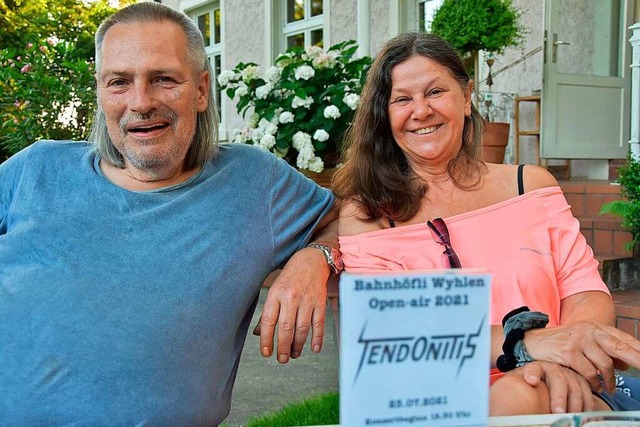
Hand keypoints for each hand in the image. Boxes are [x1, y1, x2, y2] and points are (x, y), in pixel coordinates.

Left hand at [253, 247, 330, 363]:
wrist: (311, 260)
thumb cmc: (290, 277)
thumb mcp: (274, 290)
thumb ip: (268, 312)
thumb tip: (258, 333)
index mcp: (276, 294)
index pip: (268, 321)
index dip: (266, 339)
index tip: (266, 352)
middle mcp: (291, 297)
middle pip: (286, 327)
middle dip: (283, 347)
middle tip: (281, 359)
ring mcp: (307, 300)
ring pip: (302, 328)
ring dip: (298, 345)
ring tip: (294, 354)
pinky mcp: (320, 302)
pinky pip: (318, 324)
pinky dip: (317, 338)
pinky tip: (313, 348)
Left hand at [517, 361, 595, 412]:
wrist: (546, 375)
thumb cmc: (531, 382)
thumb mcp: (522, 381)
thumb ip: (520, 385)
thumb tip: (510, 401)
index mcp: (536, 368)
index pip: (533, 369)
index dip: (532, 374)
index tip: (531, 381)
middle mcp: (554, 369)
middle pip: (558, 381)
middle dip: (558, 397)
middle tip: (558, 412)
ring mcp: (569, 373)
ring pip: (575, 389)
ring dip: (575, 405)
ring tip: (571, 417)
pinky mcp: (581, 381)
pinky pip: (588, 394)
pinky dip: (587, 406)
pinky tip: (582, 415)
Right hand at [525, 321, 637, 392]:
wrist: (530, 342)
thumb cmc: (558, 344)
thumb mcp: (583, 343)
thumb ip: (604, 351)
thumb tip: (626, 364)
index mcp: (594, 326)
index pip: (623, 338)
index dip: (638, 350)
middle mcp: (588, 330)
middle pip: (620, 347)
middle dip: (636, 361)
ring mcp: (578, 340)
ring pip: (605, 364)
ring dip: (611, 380)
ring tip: (610, 388)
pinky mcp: (569, 352)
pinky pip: (590, 372)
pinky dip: (595, 382)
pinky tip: (595, 386)